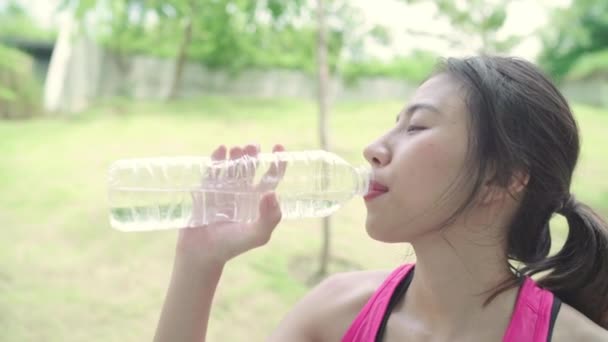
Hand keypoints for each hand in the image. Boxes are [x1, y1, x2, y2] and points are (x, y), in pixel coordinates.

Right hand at [176, 143, 286, 265]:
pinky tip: (221, 150)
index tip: (278, 147)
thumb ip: (269, 218)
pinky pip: (212, 170)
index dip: (277, 162)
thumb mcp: (258, 235)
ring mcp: (223, 190)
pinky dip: (216, 159)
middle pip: (250, 168)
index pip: (270, 177)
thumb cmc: (233, 246)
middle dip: (252, 155)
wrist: (202, 253)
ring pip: (231, 166)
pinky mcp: (205, 190)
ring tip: (238, 149)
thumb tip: (272, 193)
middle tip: (253, 146)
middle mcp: (242, 192)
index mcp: (257, 201)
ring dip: (236, 156)